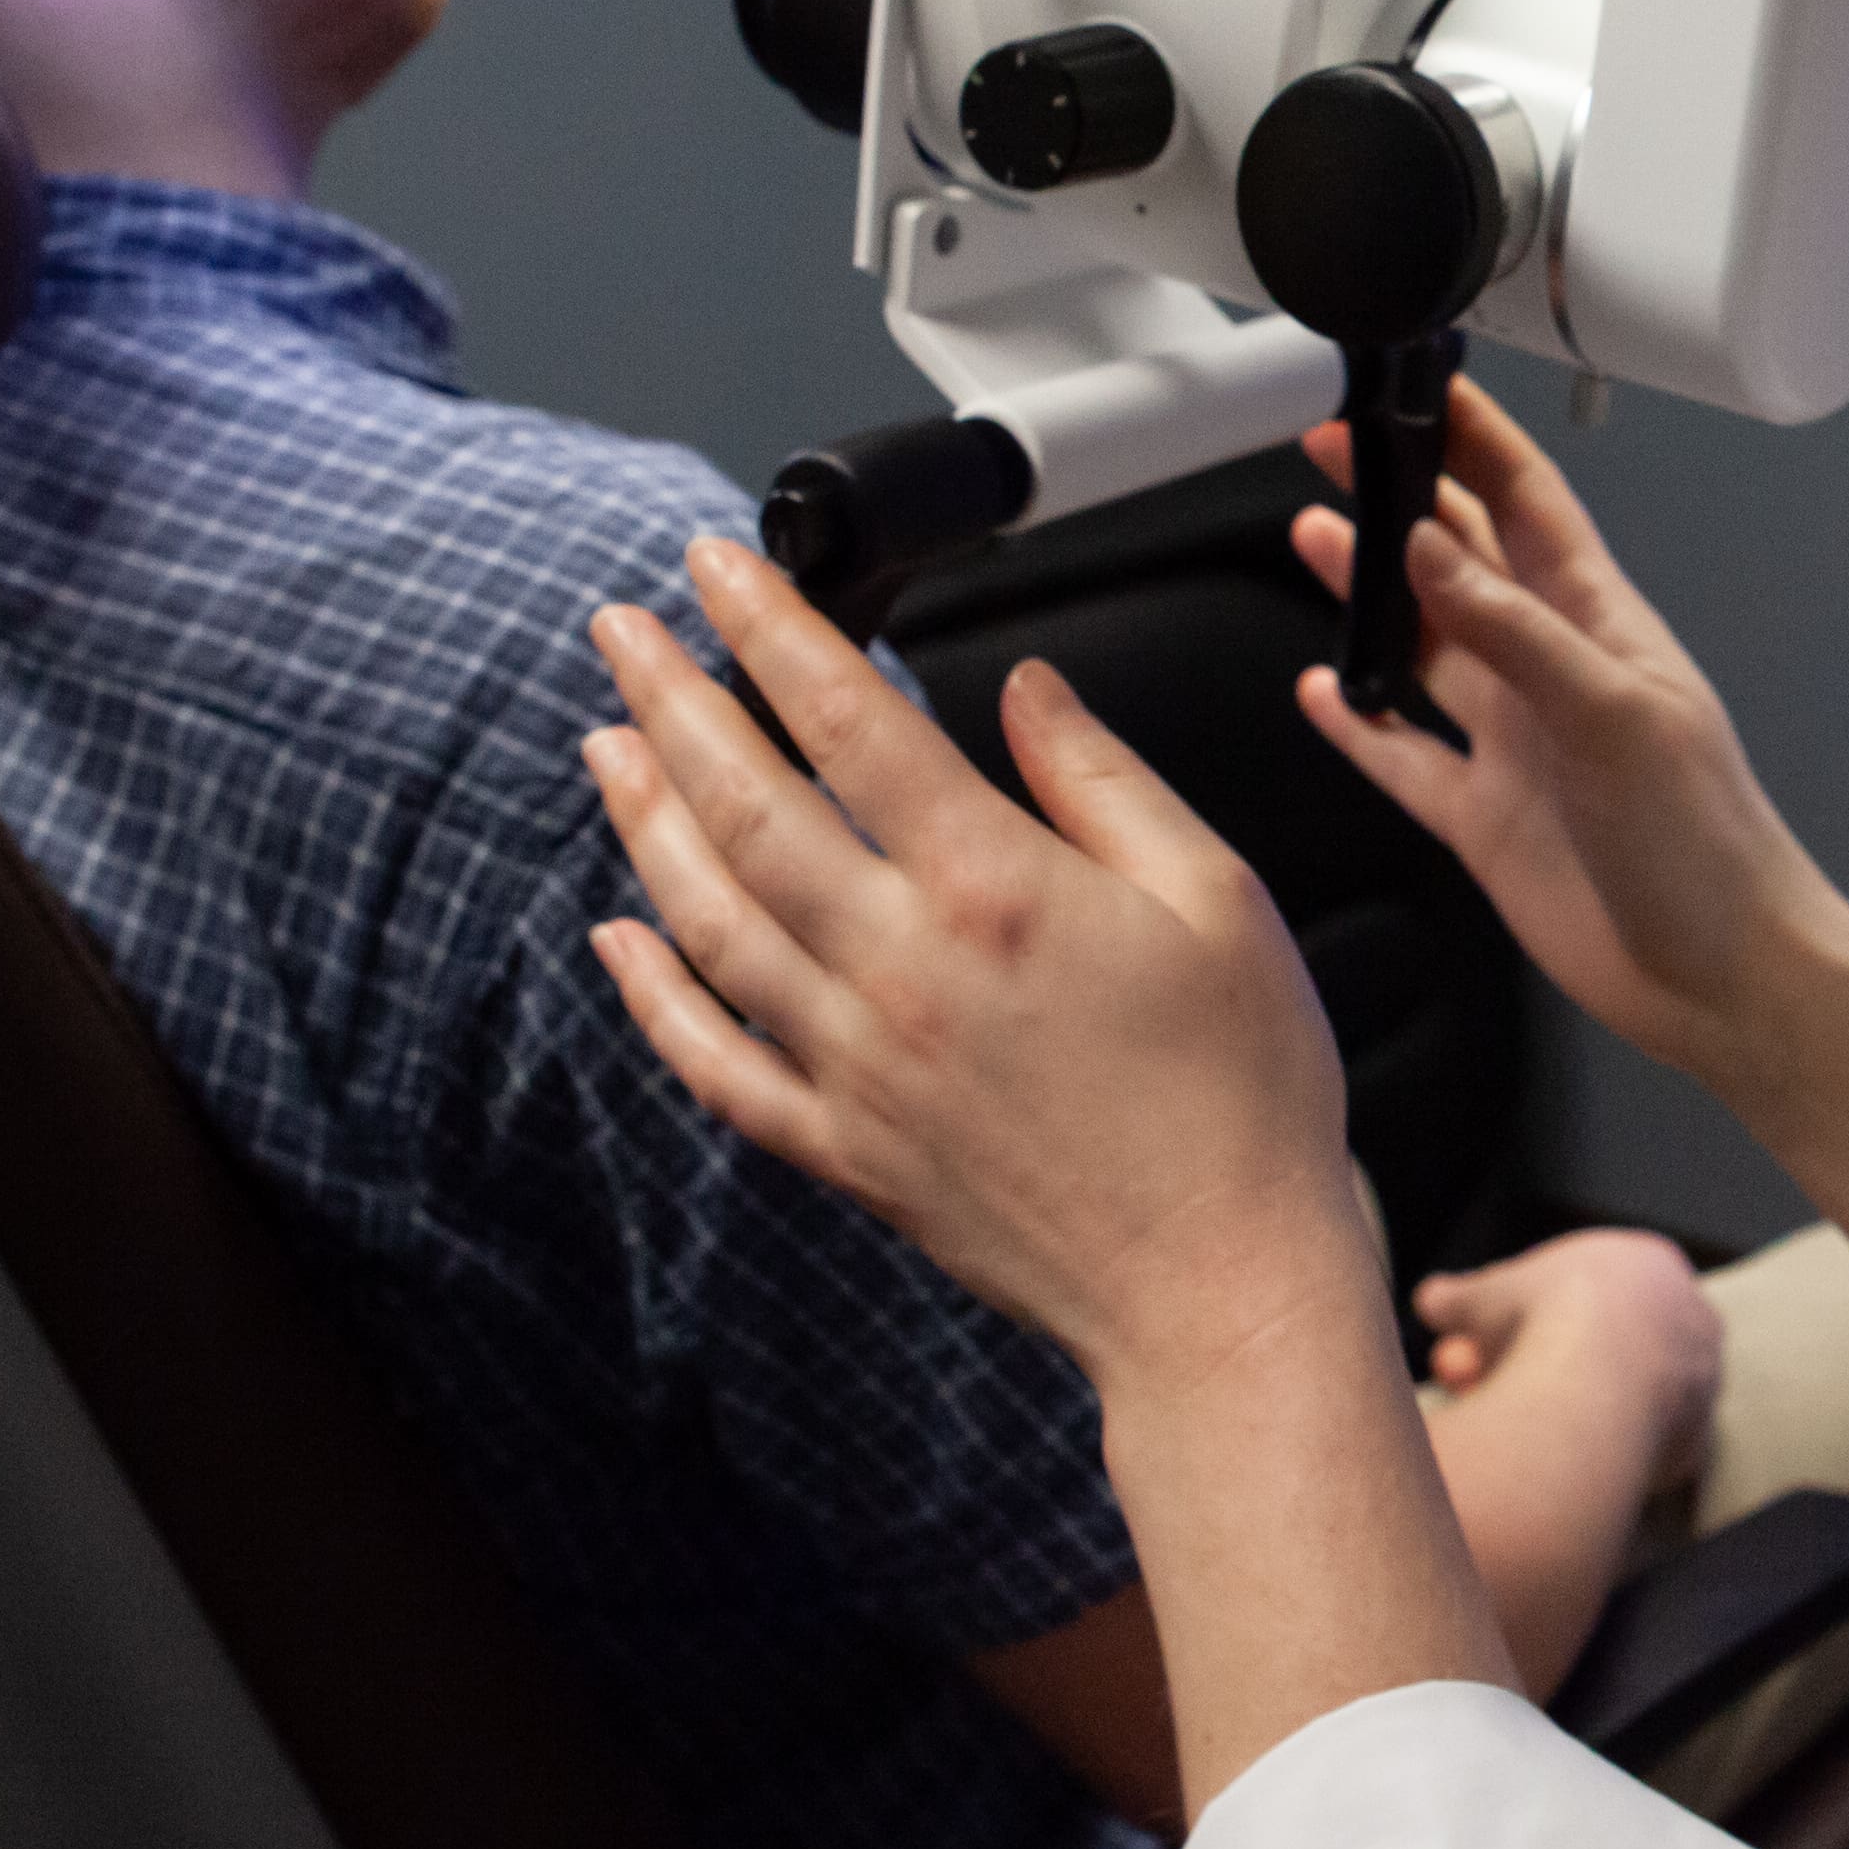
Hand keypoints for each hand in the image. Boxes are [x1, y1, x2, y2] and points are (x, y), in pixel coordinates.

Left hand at [579, 536, 1373, 1393]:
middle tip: (619, 628)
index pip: (847, 721)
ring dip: (643, 823)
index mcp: (998, 891)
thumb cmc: (1244, 1097)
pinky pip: (716, 1066)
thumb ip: (1104, 780)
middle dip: (670, 702)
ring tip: (604, 744)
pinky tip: (620, 939)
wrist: (1220, 1284)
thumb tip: (1026, 688)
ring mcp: (860, 1067)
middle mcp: (903, 972)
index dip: (771, 628)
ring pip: (708, 922)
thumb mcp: (1218, 896)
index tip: (721, 565)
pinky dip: (653, 999)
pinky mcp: (849, 1149)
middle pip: (745, 809)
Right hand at [1286, 383, 1848, 1087]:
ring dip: (1370, 595)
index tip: (1419, 386)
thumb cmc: (1710, 847)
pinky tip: (1325, 691)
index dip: (1473, 440)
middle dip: (1402, 497)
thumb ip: (1520, 633)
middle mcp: (1552, 673)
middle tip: (1333, 446)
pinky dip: (1362, 724)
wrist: (1724, 980)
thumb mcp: (1616, 716)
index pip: (1527, 503)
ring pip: (1426, 649)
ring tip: (1312, 537)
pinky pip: (1407, 757)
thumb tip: (1434, 555)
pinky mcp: (1485, 820)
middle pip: (1460, 562)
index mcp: (1600, 626)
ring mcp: (1516, 745)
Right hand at [1415, 1227, 1723, 1491]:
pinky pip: (1627, 1452)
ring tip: (1486, 1418)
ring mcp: (1700, 1385)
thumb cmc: (1538, 1320)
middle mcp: (1689, 1320)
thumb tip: (1432, 1300)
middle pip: (1591, 1349)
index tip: (1466, 1347)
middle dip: (1517, 1366)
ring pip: (1609, 1400)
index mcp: (1650, 1263)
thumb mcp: (1479, 1296)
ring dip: (1546, 1408)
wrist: (1591, 1383)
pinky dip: (1581, 1454)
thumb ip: (1459, 1296)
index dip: (1510, 1321)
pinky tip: (1537, 1460)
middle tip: (1461, 1383)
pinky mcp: (1692, 1447)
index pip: (1575, 1295)